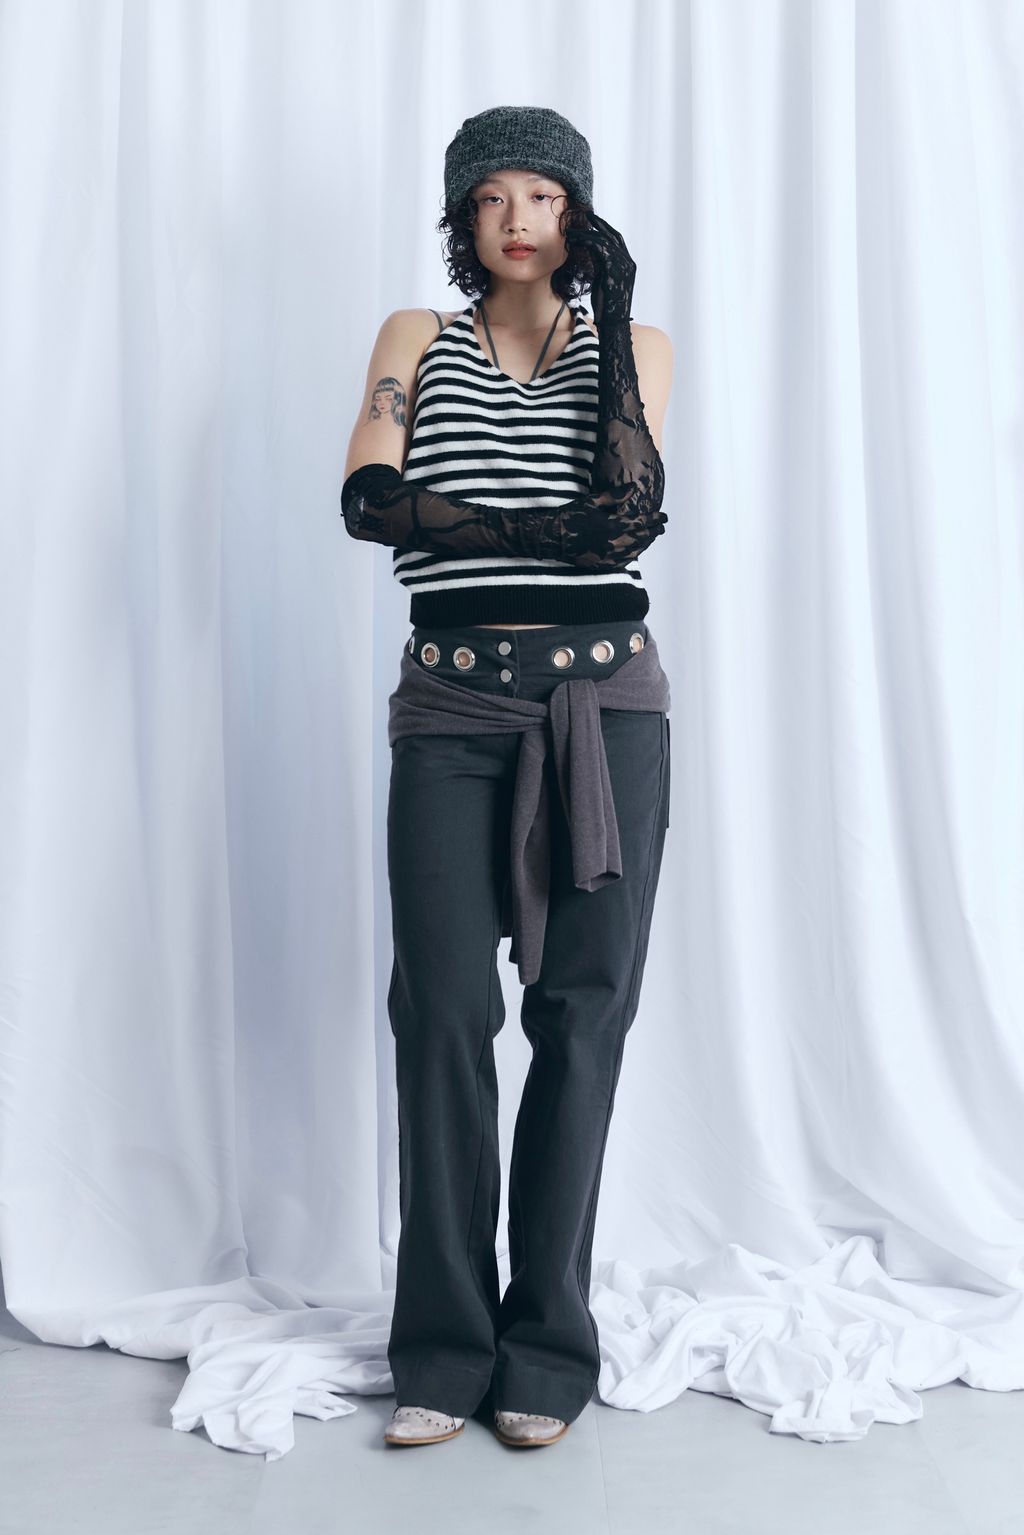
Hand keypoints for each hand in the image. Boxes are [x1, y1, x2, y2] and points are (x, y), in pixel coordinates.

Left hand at [567, 209, 636, 326]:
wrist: (614, 324)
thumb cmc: (607, 308)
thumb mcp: (604, 283)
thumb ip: (601, 268)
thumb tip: (589, 257)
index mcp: (627, 265)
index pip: (616, 240)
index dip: (604, 228)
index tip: (591, 222)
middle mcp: (627, 262)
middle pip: (612, 235)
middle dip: (598, 224)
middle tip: (584, 215)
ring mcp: (623, 266)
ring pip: (604, 240)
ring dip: (587, 233)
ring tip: (573, 229)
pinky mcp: (613, 270)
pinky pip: (599, 249)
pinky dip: (586, 242)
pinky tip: (575, 240)